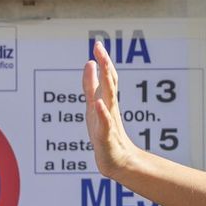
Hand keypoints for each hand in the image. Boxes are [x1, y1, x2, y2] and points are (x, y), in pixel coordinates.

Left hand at [83, 41, 140, 177]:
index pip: (107, 77)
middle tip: (100, 49)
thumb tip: (89, 62)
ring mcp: (109, 121)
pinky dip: (102, 113)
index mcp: (106, 100)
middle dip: (105, 65)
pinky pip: (105, 123)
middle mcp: (109, 108)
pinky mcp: (106, 137)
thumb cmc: (104, 133)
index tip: (98, 44)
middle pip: (109, 83)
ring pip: (109, 99)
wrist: (116, 161)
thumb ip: (91, 84)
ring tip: (103, 67)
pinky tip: (98, 103)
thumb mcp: (94, 105)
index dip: (102, 61)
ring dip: (106, 83)